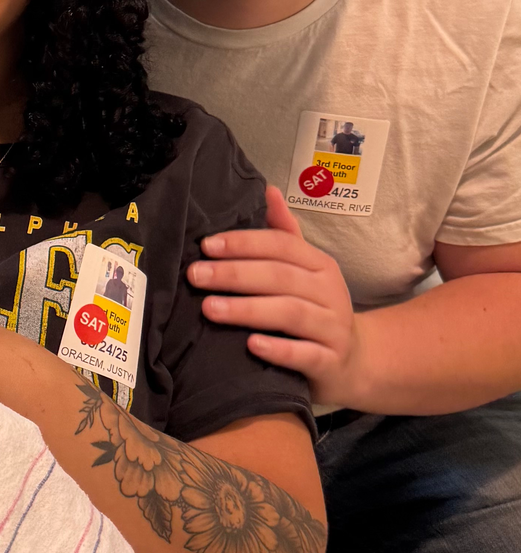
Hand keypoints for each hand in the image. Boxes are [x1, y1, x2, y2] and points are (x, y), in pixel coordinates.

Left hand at [187, 187, 363, 408]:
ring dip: (248, 309)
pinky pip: (305, 355)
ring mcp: (332, 328)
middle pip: (280, 277)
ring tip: (210, 308)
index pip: (281, 245)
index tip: (206, 245)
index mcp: (319, 264)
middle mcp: (329, 292)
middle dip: (234, 273)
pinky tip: (251, 345)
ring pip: (290, 313)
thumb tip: (268, 190)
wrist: (355, 361)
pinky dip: (279, 349)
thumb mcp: (306, 269)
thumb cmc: (316, 308)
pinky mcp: (330, 362)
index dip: (244, 243)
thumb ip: (285, 233)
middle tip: (196, 275)